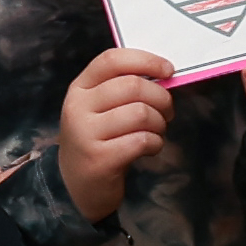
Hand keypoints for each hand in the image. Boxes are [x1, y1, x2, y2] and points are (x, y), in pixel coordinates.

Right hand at [57, 48, 177, 222]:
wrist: (77, 186)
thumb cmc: (98, 141)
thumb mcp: (100, 109)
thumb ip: (123, 88)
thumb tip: (164, 76)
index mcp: (80, 88)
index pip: (112, 60)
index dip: (145, 60)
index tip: (168, 70)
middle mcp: (78, 107)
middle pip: (133, 86)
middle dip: (161, 98)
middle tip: (167, 112)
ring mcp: (85, 134)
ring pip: (141, 113)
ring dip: (159, 123)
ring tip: (156, 133)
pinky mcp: (99, 159)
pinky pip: (141, 140)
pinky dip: (155, 143)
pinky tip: (150, 149)